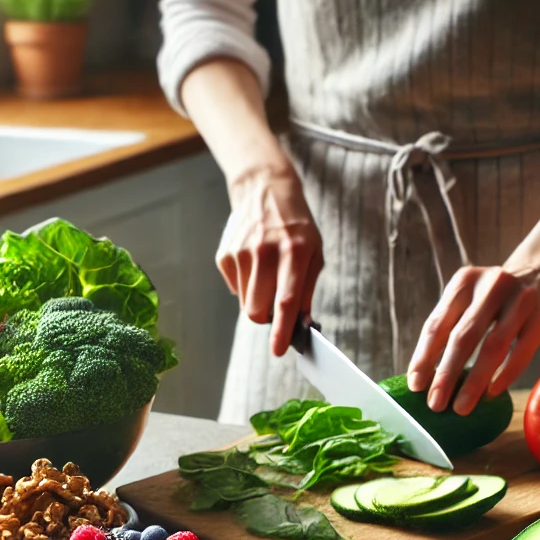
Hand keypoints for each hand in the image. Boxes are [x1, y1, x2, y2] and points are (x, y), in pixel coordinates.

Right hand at [216, 164, 323, 355]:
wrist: (265, 190)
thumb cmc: (296, 226)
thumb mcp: (314, 252)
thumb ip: (307, 289)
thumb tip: (301, 323)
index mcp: (294, 252)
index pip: (285, 300)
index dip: (281, 329)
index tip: (278, 349)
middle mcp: (265, 252)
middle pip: (257, 310)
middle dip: (267, 318)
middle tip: (276, 307)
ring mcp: (241, 252)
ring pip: (245, 303)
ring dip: (258, 301)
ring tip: (268, 277)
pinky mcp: (225, 254)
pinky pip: (235, 289)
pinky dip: (246, 286)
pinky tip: (254, 264)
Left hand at [406, 252, 539, 415]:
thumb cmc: (497, 296)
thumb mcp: (471, 297)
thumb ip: (452, 325)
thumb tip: (427, 375)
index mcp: (464, 283)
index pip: (437, 324)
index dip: (424, 357)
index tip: (416, 385)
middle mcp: (490, 287)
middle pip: (463, 337)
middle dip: (446, 375)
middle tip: (435, 404)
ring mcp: (519, 300)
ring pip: (493, 346)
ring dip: (474, 381)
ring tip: (461, 407)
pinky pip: (521, 351)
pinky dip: (505, 375)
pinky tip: (491, 393)